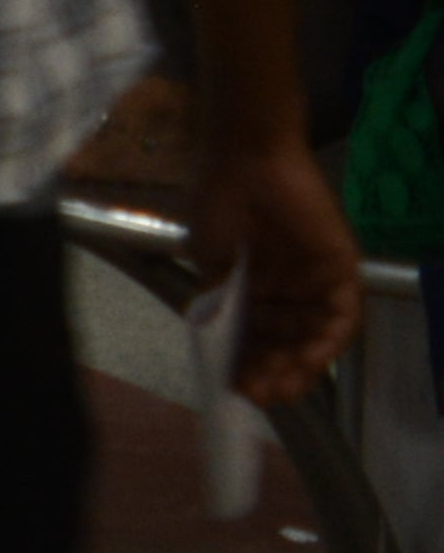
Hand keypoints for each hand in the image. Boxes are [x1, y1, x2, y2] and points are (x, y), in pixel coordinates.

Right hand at [187, 134, 366, 407]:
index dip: (247, 364)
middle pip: (287, 343)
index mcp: (256, 287)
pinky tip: (309, 360)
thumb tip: (216, 341)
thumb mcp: (210, 259)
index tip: (234, 387)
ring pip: (315, 337)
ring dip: (300, 365)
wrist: (244, 158)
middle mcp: (290, 290)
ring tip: (280, 385)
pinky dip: (328, 341)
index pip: (257, 337)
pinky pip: (342, 316)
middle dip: (273, 371)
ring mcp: (317, 281)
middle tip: (258, 393)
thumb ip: (220, 299)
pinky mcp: (342, 269)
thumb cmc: (219, 201)